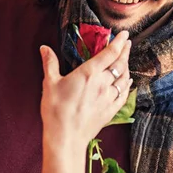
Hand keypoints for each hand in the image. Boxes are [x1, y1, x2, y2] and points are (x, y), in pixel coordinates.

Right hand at [39, 31, 131, 172]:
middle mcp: (103, 83)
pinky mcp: (111, 110)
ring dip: (127, 67)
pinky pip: (124, 94)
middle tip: (127, 43)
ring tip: (126, 60)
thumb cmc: (56, 110)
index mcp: (89, 73)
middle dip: (125, 51)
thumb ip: (50, 63)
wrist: (66, 137)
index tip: (124, 34)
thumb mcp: (50, 83)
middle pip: (120, 64)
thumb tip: (44, 48)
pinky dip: (127, 85)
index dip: (119, 42)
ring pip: (124, 78)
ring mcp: (108, 97)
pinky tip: (127, 82)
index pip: (109, 53)